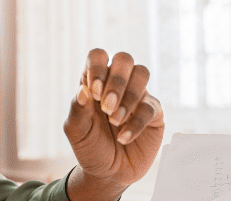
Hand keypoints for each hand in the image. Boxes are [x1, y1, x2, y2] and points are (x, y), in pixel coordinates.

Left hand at [63, 49, 164, 199]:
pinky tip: (123, 138)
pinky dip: (135, 124)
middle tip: (106, 107)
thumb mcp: (76, 131)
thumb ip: (77, 110)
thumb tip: (83, 90)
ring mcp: (138, 96)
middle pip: (124, 59)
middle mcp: (118, 84)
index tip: (94, 93)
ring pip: (142, 73)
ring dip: (128, 96)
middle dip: (116, 81)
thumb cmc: (90, 147)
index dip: (97, 68)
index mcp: (96, 81)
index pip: (98, 56)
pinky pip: (150, 107)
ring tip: (115, 121)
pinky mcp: (153, 113)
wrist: (108, 173)